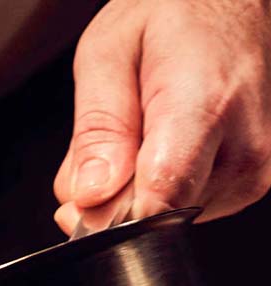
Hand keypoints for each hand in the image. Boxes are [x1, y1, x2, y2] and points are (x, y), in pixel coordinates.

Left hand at [54, 0, 270, 233]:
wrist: (227, 2)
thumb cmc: (171, 17)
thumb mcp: (107, 54)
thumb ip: (97, 129)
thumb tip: (90, 194)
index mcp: (206, 109)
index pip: (157, 201)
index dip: (106, 213)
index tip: (83, 196)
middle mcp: (242, 148)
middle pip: (152, 215)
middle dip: (110, 196)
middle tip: (109, 140)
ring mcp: (251, 171)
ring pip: (162, 216)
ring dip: (132, 189)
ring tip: (142, 129)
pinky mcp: (247, 183)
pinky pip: (179, 208)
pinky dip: (155, 186)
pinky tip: (160, 143)